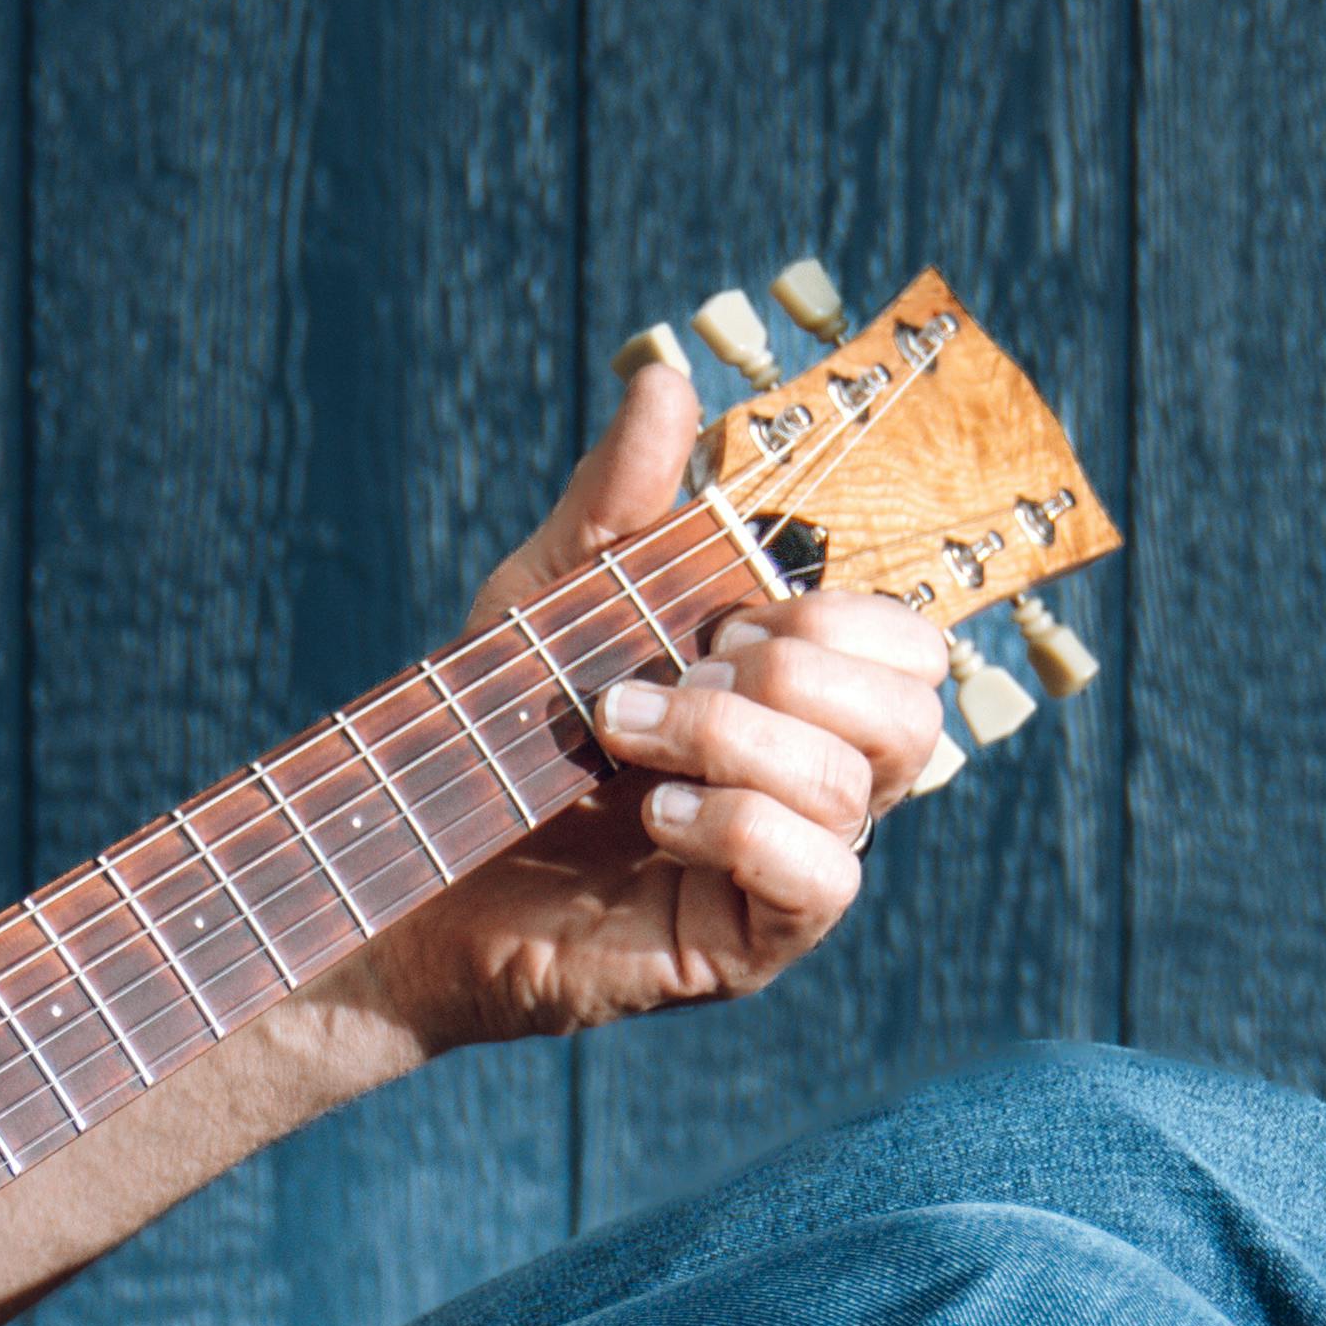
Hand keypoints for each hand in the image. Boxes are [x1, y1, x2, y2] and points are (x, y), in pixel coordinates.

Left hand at [327, 339, 966, 1056]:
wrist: (409, 857)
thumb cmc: (491, 732)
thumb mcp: (552, 594)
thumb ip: (619, 501)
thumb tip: (668, 379)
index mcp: (797, 702)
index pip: (910, 648)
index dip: (837, 619)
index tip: (720, 618)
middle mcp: (815, 785)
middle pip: (916, 715)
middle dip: (798, 673)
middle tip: (682, 672)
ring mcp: (788, 871)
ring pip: (858, 789)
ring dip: (732, 738)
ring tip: (621, 733)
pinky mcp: (750, 946)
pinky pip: (820, 880)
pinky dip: (741, 827)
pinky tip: (653, 815)